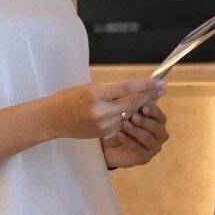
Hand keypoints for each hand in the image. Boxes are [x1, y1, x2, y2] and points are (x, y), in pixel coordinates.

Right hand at [46, 76, 165, 139]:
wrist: (52, 119)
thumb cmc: (69, 98)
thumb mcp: (89, 88)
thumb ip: (110, 90)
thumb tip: (133, 90)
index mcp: (97, 94)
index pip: (127, 88)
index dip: (146, 85)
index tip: (159, 81)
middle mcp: (101, 110)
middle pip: (132, 103)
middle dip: (150, 96)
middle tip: (162, 89)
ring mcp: (102, 124)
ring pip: (128, 114)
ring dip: (138, 106)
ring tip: (148, 97)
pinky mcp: (102, 133)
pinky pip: (120, 123)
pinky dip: (126, 115)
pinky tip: (130, 110)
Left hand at [101, 99, 168, 169]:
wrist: (110, 144)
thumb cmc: (120, 123)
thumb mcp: (126, 112)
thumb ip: (134, 104)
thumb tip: (140, 92)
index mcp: (158, 121)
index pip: (160, 115)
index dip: (153, 111)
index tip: (143, 107)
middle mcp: (160, 134)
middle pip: (158, 128)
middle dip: (145, 121)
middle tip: (133, 116)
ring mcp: (154, 147)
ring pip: (148, 138)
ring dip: (136, 131)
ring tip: (125, 124)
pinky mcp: (145, 158)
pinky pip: (138, 149)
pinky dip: (128, 141)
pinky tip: (119, 134)